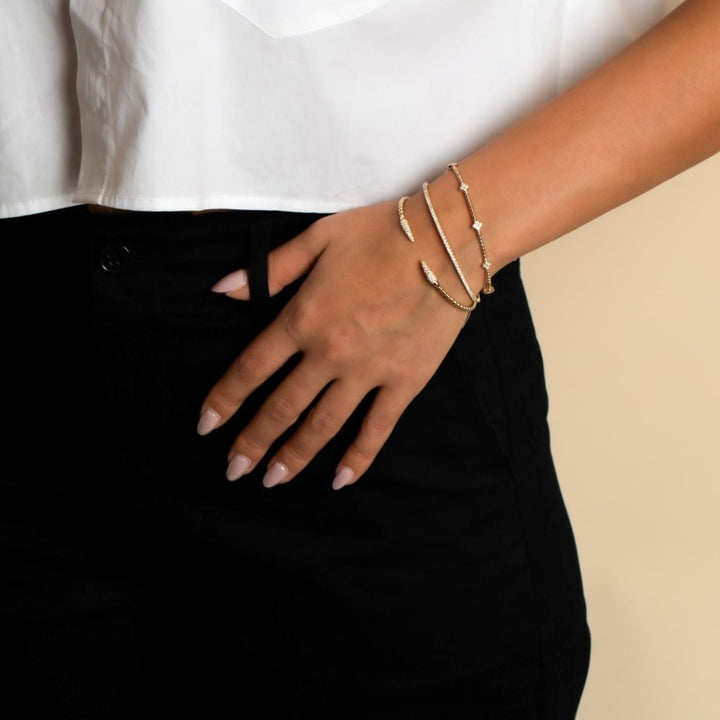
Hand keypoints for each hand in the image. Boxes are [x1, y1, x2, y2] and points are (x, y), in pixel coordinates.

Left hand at [197, 197, 478, 489]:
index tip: (206, 426)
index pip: (251, 369)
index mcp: (303, 318)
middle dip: (253, 442)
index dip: (225, 400)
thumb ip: (269, 270)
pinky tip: (340, 479)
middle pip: (282, 407)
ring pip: (323, 424)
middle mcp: (330, 354)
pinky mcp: (405, 382)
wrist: (447, 241)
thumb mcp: (317, 238)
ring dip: (294, 456)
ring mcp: (369, 373)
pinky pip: (378, 427)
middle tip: (234, 470)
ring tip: (272, 481)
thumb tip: (221, 289)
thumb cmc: (381, 233)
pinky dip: (358, 457)